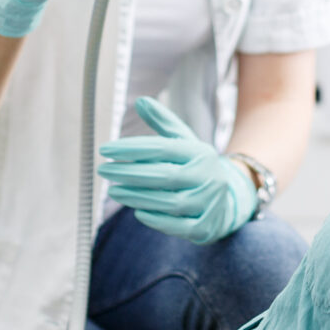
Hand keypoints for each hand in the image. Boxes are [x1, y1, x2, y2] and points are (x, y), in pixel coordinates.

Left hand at [97, 96, 256, 242]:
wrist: (226, 202)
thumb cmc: (194, 168)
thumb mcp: (184, 143)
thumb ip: (162, 122)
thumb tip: (140, 101)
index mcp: (200, 152)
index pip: (162, 148)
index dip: (131, 148)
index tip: (105, 149)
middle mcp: (206, 177)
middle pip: (163, 175)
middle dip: (128, 173)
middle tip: (103, 170)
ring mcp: (207, 203)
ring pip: (167, 202)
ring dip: (136, 197)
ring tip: (113, 190)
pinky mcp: (205, 227)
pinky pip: (176, 226)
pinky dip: (155, 220)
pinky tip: (136, 211)